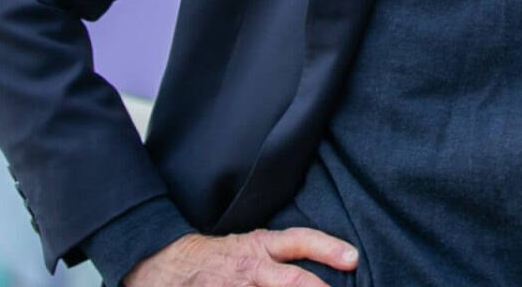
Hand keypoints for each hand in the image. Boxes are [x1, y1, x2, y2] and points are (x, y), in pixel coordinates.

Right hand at [122, 229, 358, 286]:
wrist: (168, 265)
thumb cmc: (219, 258)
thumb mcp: (250, 247)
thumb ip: (281, 255)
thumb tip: (328, 265)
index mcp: (260, 248)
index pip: (300, 241)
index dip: (328, 248)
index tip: (353, 258)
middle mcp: (252, 269)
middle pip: (293, 281)